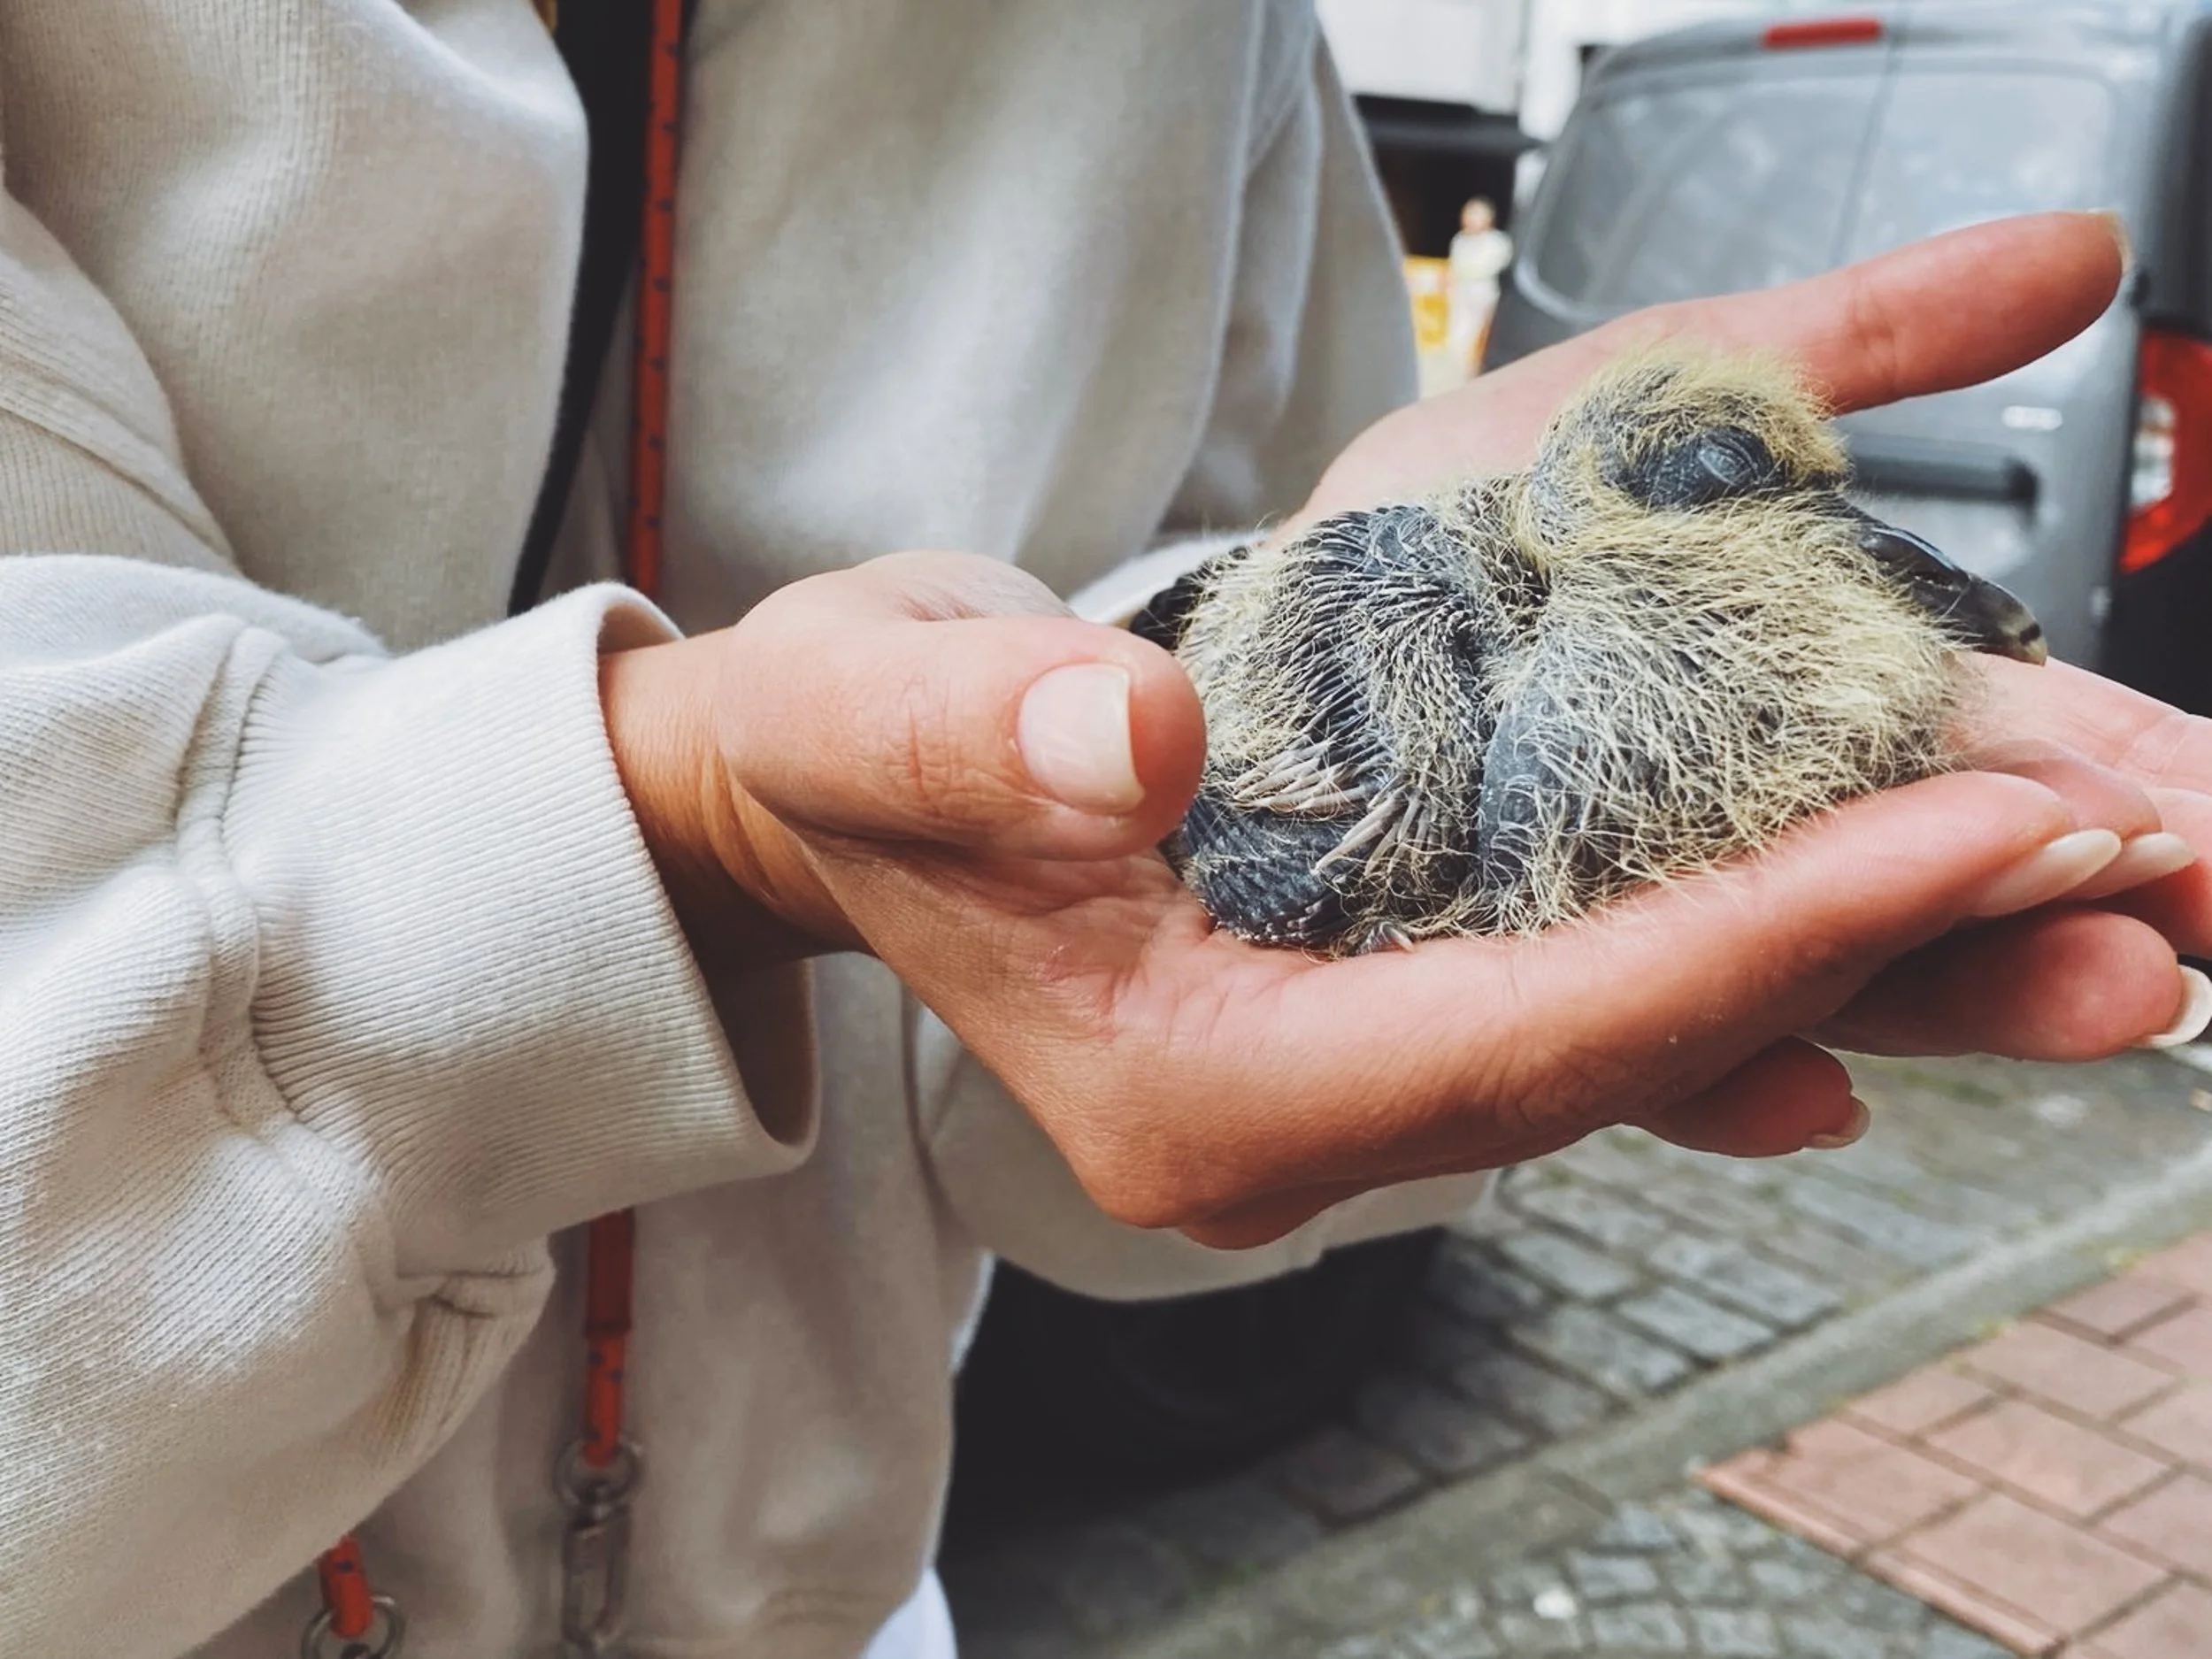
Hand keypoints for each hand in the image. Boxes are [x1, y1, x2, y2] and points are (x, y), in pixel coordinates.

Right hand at [600, 213, 2206, 1247]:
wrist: (834, 801)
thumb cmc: (850, 757)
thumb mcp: (872, 715)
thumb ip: (986, 736)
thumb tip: (1142, 742)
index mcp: (1188, 1090)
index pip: (1517, 1035)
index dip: (1750, 942)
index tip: (1963, 836)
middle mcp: (1287, 1128)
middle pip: (1623, 1063)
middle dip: (1867, 965)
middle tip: (2105, 864)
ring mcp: (1339, 1088)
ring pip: (1632, 1048)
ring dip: (1848, 970)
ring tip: (2064, 895)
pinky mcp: (1372, 1021)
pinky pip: (1588, 1013)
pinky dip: (1736, 973)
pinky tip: (1878, 965)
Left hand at [1302, 209, 2211, 1065]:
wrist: (1233, 642)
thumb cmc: (1425, 533)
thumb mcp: (1650, 403)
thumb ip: (1855, 346)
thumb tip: (2077, 253)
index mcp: (1774, 695)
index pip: (1965, 749)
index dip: (2093, 772)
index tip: (2193, 802)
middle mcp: (1712, 822)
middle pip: (1912, 875)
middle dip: (2064, 898)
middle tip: (2193, 911)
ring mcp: (1613, 926)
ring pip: (1805, 979)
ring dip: (1956, 993)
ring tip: (2106, 990)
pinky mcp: (1497, 1001)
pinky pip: (1609, 1056)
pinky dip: (1716, 1077)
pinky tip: (1809, 1097)